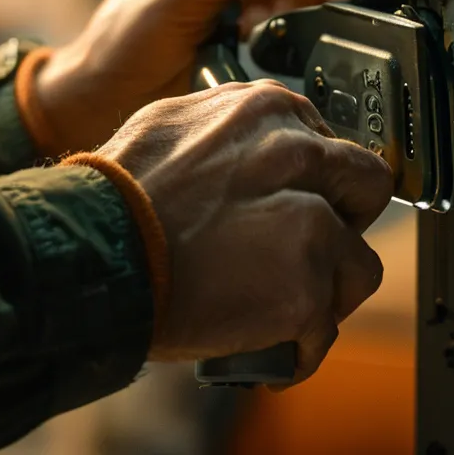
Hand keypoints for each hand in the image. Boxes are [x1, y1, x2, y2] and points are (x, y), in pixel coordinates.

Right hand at [94, 80, 390, 382]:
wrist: (88, 258)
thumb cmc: (114, 202)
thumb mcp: (172, 128)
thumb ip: (229, 135)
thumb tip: (252, 149)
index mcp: (267, 109)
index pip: (331, 146)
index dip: (318, 184)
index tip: (300, 207)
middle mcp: (299, 157)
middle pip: (364, 190)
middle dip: (338, 225)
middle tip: (297, 254)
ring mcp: (310, 225)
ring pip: (357, 265)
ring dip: (322, 290)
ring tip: (275, 305)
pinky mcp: (306, 287)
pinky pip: (327, 327)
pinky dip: (299, 344)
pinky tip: (267, 344)